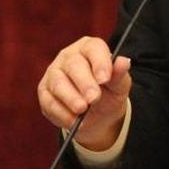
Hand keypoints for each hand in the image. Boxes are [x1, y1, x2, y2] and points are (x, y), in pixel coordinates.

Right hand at [37, 36, 131, 150]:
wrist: (98, 114)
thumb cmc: (109, 92)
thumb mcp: (119, 85)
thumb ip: (120, 74)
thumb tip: (124, 62)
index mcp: (90, 48)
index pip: (93, 48)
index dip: (99, 62)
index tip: (105, 79)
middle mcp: (69, 56)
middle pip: (73, 65)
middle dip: (84, 83)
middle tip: (94, 98)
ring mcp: (54, 72)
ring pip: (58, 82)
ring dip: (70, 98)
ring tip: (82, 110)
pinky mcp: (44, 91)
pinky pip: (49, 101)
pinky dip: (61, 113)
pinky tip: (73, 121)